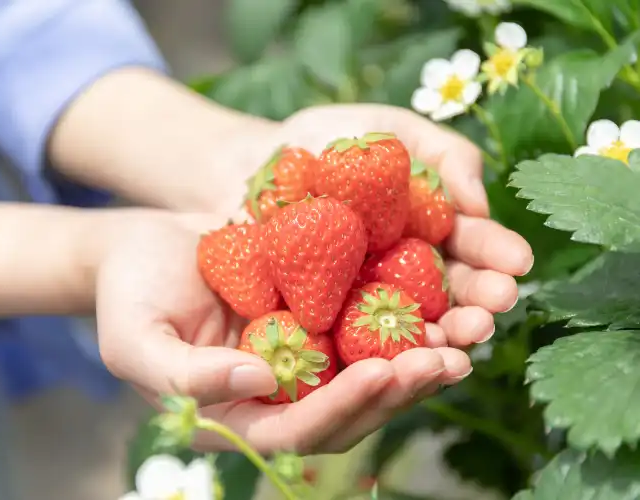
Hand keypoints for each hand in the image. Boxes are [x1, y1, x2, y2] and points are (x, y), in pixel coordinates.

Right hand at [94, 211, 472, 454]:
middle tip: (444, 360)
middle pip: (348, 411)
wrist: (141, 244)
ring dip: (416, 360)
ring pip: (368, 372)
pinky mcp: (316, 317)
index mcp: (237, 415)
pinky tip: (440, 299)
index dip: (341, 409)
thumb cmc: (127, 293)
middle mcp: (278, 396)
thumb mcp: (136, 339)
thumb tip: (260, 381)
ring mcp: (301, 358)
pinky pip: (365, 326)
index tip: (380, 375)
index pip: (297, 431)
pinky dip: (403, 318)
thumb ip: (188, 376)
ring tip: (463, 336)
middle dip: (396, 390)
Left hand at [215, 104, 533, 348]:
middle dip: (477, 306)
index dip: (496, 257)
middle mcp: (402, 274)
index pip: (471, 249)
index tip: (517, 264)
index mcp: (428, 232)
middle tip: (493, 311)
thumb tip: (479, 205)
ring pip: (407, 329)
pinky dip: (372, 354)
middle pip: (448, 298)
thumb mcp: (389, 130)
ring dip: (438, 340)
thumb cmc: (326, 142)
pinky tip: (393, 361)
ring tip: (459, 343)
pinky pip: (348, 342)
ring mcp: (361, 302)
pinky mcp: (320, 321)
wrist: (247, 163)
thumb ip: (443, 156)